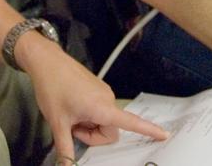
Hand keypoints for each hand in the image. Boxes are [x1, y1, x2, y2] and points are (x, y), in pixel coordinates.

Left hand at [23, 42, 167, 163]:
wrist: (47, 62)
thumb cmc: (53, 88)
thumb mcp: (57, 122)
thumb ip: (65, 148)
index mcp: (102, 108)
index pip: (131, 122)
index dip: (149, 130)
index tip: (164, 135)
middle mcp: (108, 100)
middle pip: (110, 130)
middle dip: (93, 135)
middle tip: (72, 127)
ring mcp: (104, 93)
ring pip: (104, 120)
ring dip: (90, 124)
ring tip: (70, 114)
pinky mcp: (98, 89)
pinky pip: (100, 110)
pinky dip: (89, 115)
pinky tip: (73, 107)